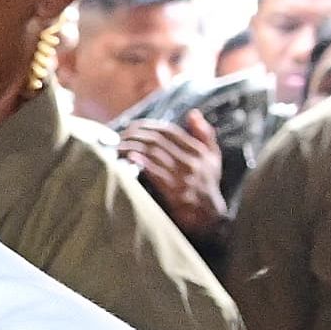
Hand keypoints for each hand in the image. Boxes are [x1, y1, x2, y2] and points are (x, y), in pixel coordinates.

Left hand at [119, 111, 227, 238]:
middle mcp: (192, 161)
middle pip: (157, 141)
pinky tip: (128, 158)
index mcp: (199, 151)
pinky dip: (141, 163)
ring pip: (153, 154)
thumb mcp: (213, 158)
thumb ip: (204, 135)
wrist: (209, 216)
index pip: (169, 131)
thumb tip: (193, 113)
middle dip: (135, 135)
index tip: (132, 126)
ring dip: (132, 147)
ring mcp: (184, 177)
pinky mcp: (175, 192)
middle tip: (120, 136)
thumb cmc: (207, 184)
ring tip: (117, 146)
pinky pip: (155, 173)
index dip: (148, 126)